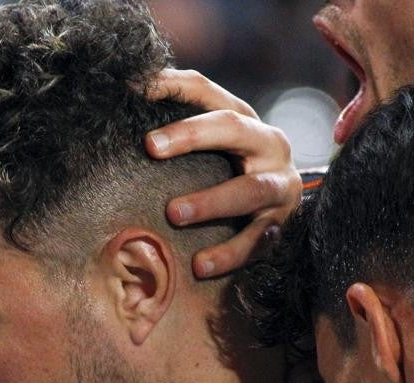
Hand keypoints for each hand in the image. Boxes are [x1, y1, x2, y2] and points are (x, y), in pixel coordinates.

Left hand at [146, 69, 301, 277]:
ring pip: (250, 189)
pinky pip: (257, 242)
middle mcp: (270, 145)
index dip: (175, 90)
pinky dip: (230, 253)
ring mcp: (280, 186)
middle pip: (235, 129)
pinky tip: (201, 265)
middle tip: (151, 147)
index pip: (209, 95)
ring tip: (174, 214)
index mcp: (246, 119)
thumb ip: (177, 111)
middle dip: (193, 134)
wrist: (284, 204)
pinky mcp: (280, 226)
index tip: (136, 99)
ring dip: (211, 201)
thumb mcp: (210, 139)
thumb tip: (128, 86)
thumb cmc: (231, 167)